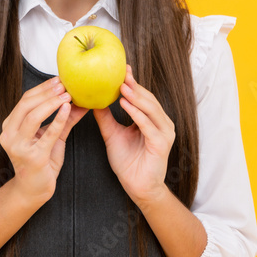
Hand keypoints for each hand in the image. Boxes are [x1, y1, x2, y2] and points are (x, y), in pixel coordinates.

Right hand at [0, 76, 89, 205]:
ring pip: (32, 116)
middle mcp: (9, 135)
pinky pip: (47, 134)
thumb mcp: (52, 137)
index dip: (42, 88)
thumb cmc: (41, 161)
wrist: (35, 189)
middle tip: (64, 84)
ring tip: (67, 95)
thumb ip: (65, 119)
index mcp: (10, 126)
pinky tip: (68, 109)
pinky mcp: (33, 157)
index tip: (58, 79)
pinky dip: (58, 120)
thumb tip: (81, 101)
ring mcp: (18, 147)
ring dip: (51, 103)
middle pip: (26, 105)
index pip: (25, 100)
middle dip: (46, 92)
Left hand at [91, 64, 174, 208]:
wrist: (138, 188)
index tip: (121, 69)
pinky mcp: (162, 144)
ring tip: (122, 86)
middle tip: (120, 73)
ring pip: (150, 109)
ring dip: (136, 96)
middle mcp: (161, 123)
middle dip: (134, 86)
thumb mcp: (112, 135)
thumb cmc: (128, 163)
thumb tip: (93, 100)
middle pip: (147, 99)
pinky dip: (137, 114)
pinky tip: (126, 105)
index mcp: (151, 119)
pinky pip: (148, 125)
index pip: (141, 96)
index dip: (132, 82)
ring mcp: (164, 133)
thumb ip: (105, 118)